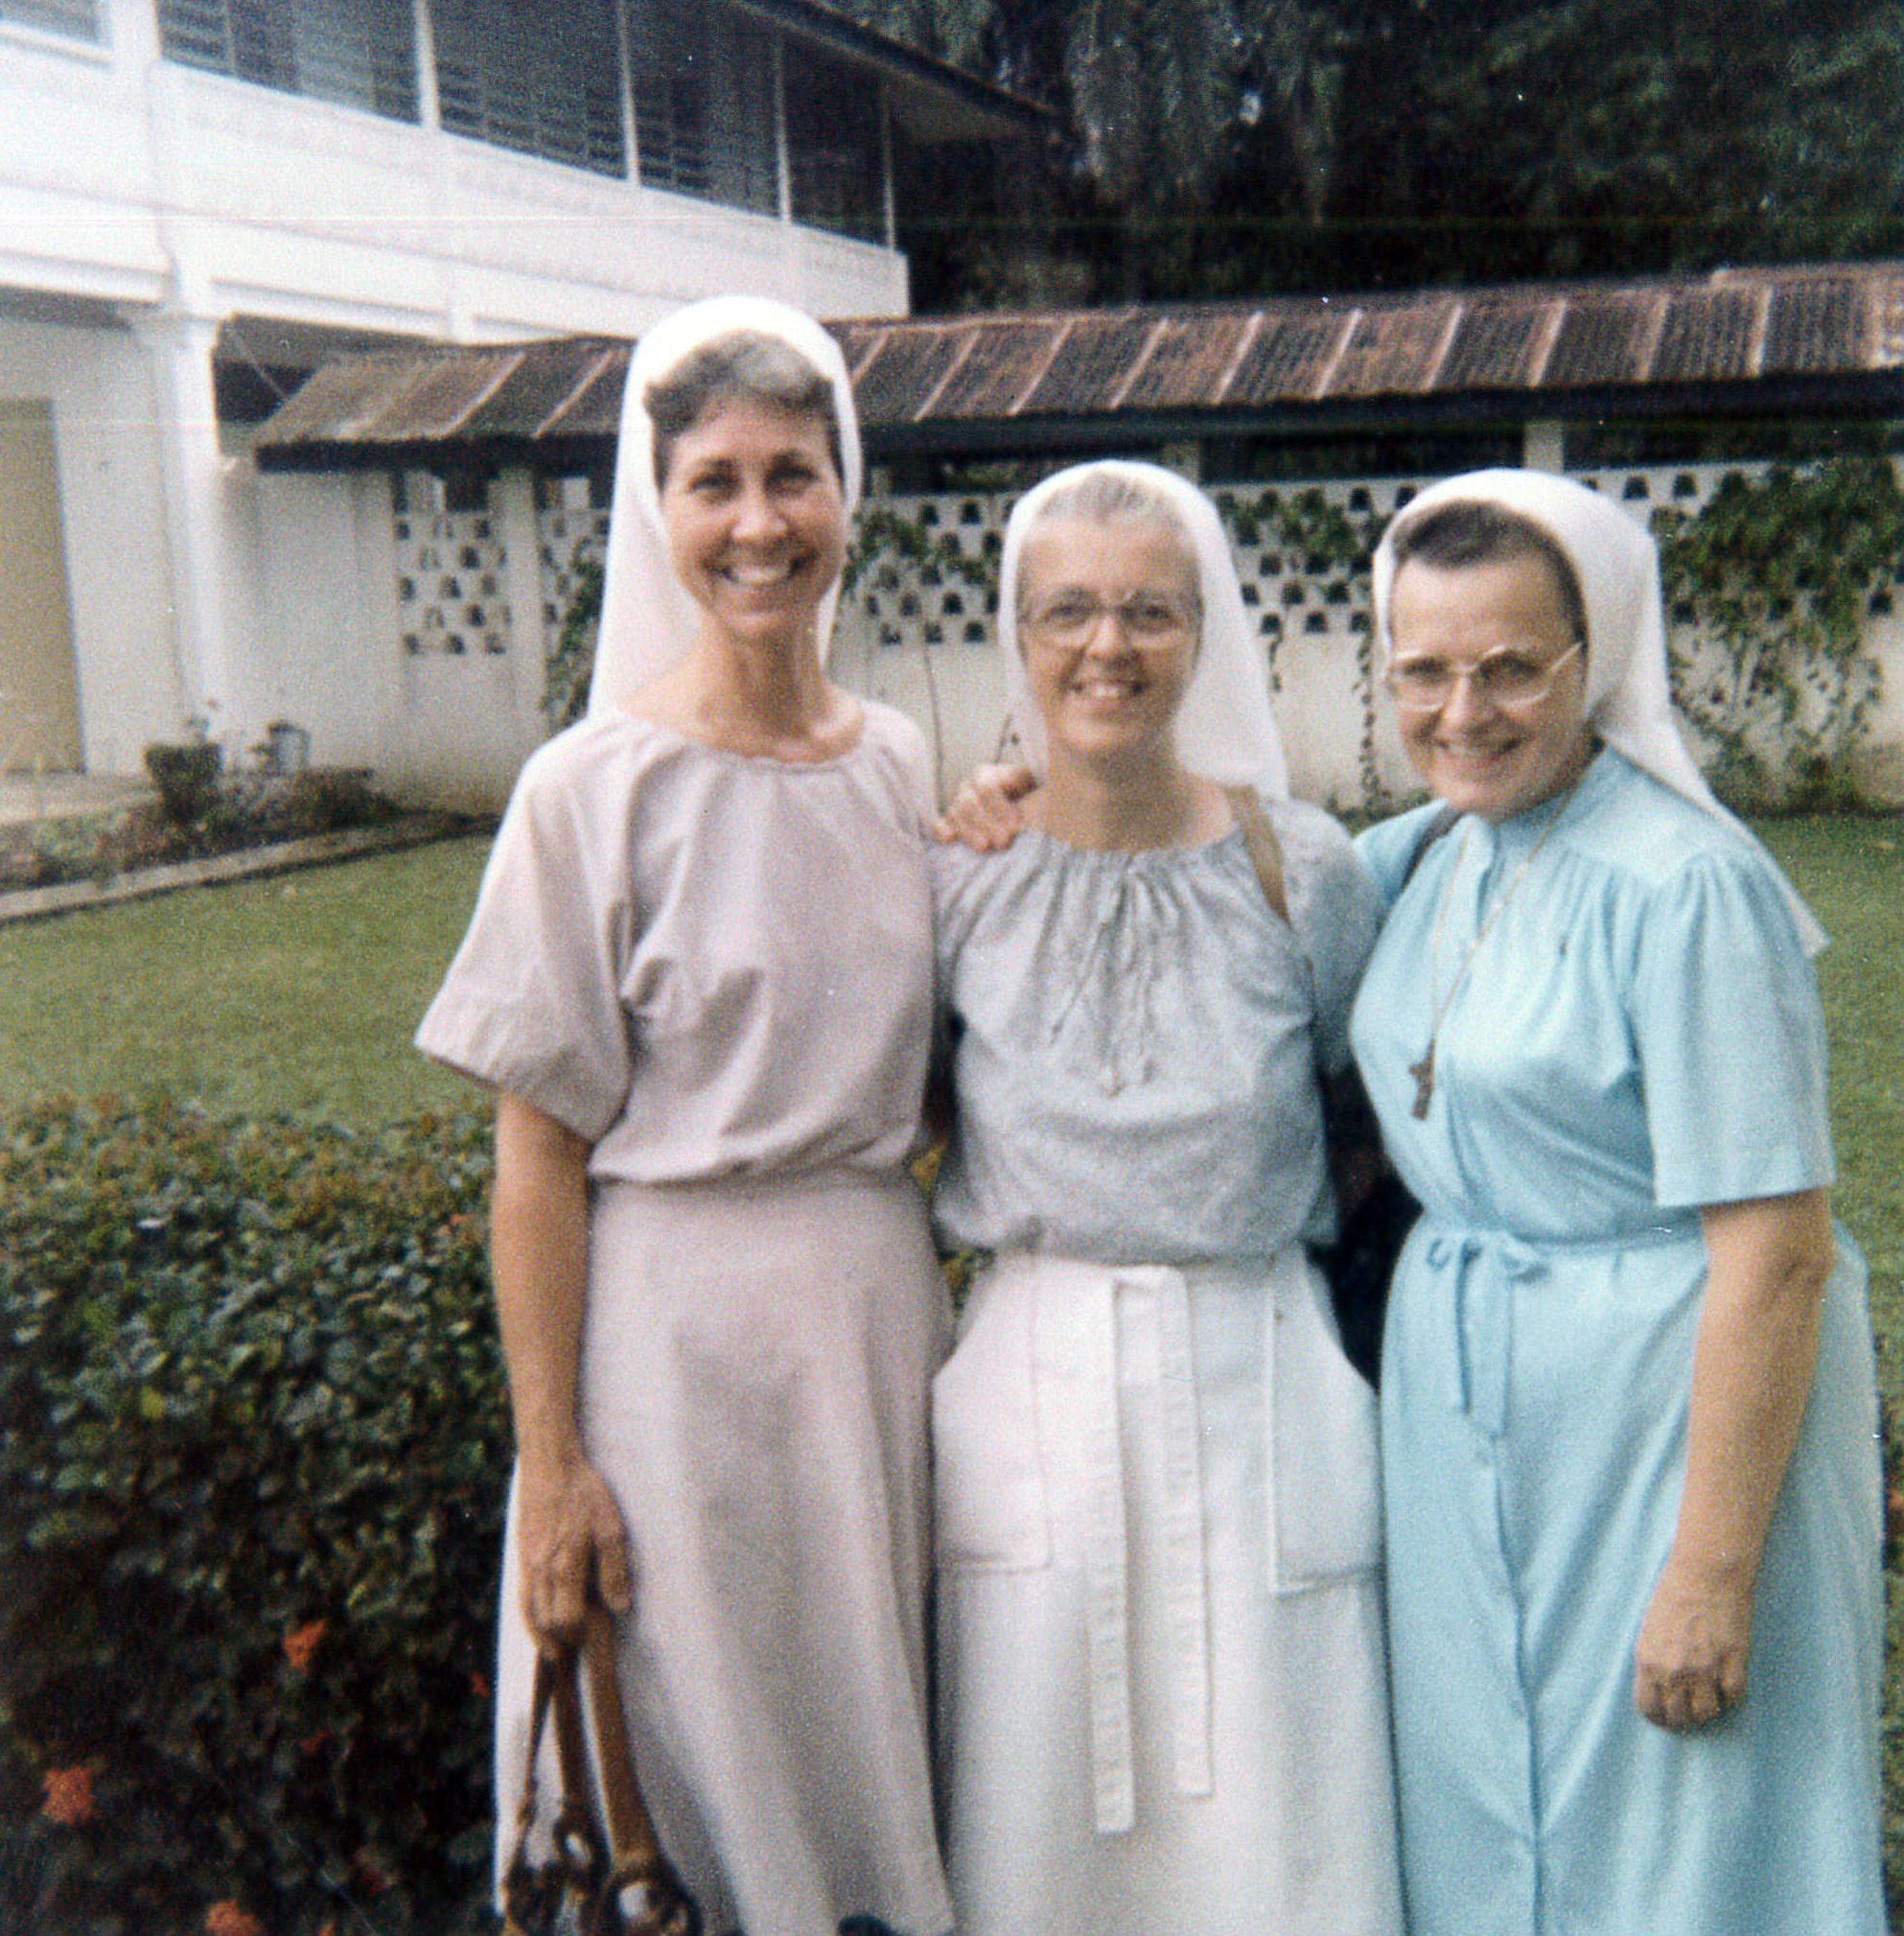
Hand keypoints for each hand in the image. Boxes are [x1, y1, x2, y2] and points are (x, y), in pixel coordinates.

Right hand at [516, 1447, 633, 1655]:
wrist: (550, 1465)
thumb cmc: (584, 1493)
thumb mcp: (610, 1527)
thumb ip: (614, 1570)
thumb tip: (619, 1606)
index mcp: (565, 1565)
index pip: (567, 1618)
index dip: (580, 1633)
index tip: (593, 1637)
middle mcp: (541, 1570)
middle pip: (545, 1621)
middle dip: (561, 1638)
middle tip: (577, 1646)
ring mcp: (527, 1563)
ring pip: (528, 1612)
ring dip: (541, 1633)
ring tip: (554, 1649)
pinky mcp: (521, 1554)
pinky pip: (521, 1595)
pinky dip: (528, 1615)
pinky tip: (539, 1617)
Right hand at [933, 763, 1036, 850]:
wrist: (1025, 812)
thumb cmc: (1031, 800)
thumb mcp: (1032, 787)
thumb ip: (1026, 785)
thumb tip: (1010, 784)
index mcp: (989, 774)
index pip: (988, 787)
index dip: (1000, 807)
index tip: (1016, 826)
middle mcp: (970, 787)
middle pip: (970, 802)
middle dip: (986, 822)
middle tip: (1003, 841)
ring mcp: (958, 804)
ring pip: (955, 814)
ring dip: (969, 832)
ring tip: (984, 847)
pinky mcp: (949, 822)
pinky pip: (939, 824)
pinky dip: (942, 831)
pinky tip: (949, 839)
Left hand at [1632, 1548, 1752, 1730]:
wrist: (1705, 1573)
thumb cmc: (1673, 1594)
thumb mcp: (1650, 1629)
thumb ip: (1653, 1661)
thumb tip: (1660, 1688)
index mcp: (1648, 1660)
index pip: (1650, 1707)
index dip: (1658, 1715)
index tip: (1666, 1716)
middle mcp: (1675, 1670)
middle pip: (1680, 1716)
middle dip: (1683, 1717)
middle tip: (1689, 1711)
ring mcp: (1706, 1669)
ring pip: (1708, 1712)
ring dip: (1708, 1709)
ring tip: (1708, 1698)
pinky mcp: (1733, 1662)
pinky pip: (1733, 1696)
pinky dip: (1731, 1695)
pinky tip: (1727, 1684)